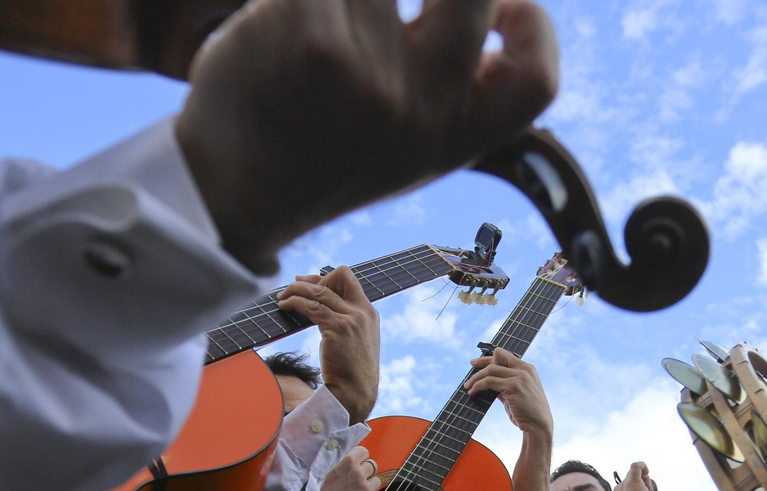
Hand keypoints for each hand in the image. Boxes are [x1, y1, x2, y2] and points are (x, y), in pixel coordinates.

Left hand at [178, 0, 558, 273]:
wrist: (230, 195)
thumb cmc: (316, 154)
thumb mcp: (404, 144)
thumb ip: (447, 85)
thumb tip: (492, 8)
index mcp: (453, 140)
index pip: (536, 79)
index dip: (534, 24)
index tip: (506, 5)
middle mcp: (422, 110)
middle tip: (389, 2)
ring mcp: (370, 71)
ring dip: (343, 0)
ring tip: (317, 21)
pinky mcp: (311, 32)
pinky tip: (283, 15)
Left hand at [278, 266, 380, 421]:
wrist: (355, 394)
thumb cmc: (351, 373)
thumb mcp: (355, 341)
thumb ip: (345, 322)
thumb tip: (318, 308)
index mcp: (369, 312)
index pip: (349, 278)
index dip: (326, 278)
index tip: (308, 284)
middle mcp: (363, 312)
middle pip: (337, 276)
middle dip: (312, 280)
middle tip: (293, 289)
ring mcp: (352, 319)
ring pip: (319, 291)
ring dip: (296, 290)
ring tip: (282, 298)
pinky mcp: (338, 329)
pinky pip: (311, 307)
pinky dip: (294, 303)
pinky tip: (284, 307)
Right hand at [301, 447, 381, 490]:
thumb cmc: (317, 489)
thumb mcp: (325, 468)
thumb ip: (339, 461)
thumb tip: (349, 457)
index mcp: (343, 458)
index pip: (362, 451)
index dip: (359, 458)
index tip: (354, 465)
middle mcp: (353, 466)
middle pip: (370, 461)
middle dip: (364, 467)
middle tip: (356, 476)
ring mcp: (361, 478)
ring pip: (374, 471)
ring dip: (368, 476)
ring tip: (359, 484)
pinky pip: (377, 483)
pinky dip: (371, 486)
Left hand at [467, 348, 552, 440]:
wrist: (539, 426)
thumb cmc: (528, 413)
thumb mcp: (517, 394)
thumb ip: (505, 385)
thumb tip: (488, 382)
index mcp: (527, 368)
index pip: (503, 355)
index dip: (488, 359)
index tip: (475, 363)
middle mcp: (524, 369)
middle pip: (497, 357)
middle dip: (480, 365)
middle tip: (469, 377)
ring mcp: (520, 376)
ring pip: (490, 369)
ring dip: (476, 379)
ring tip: (468, 387)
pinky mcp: (513, 386)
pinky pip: (489, 381)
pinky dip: (478, 386)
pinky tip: (473, 392)